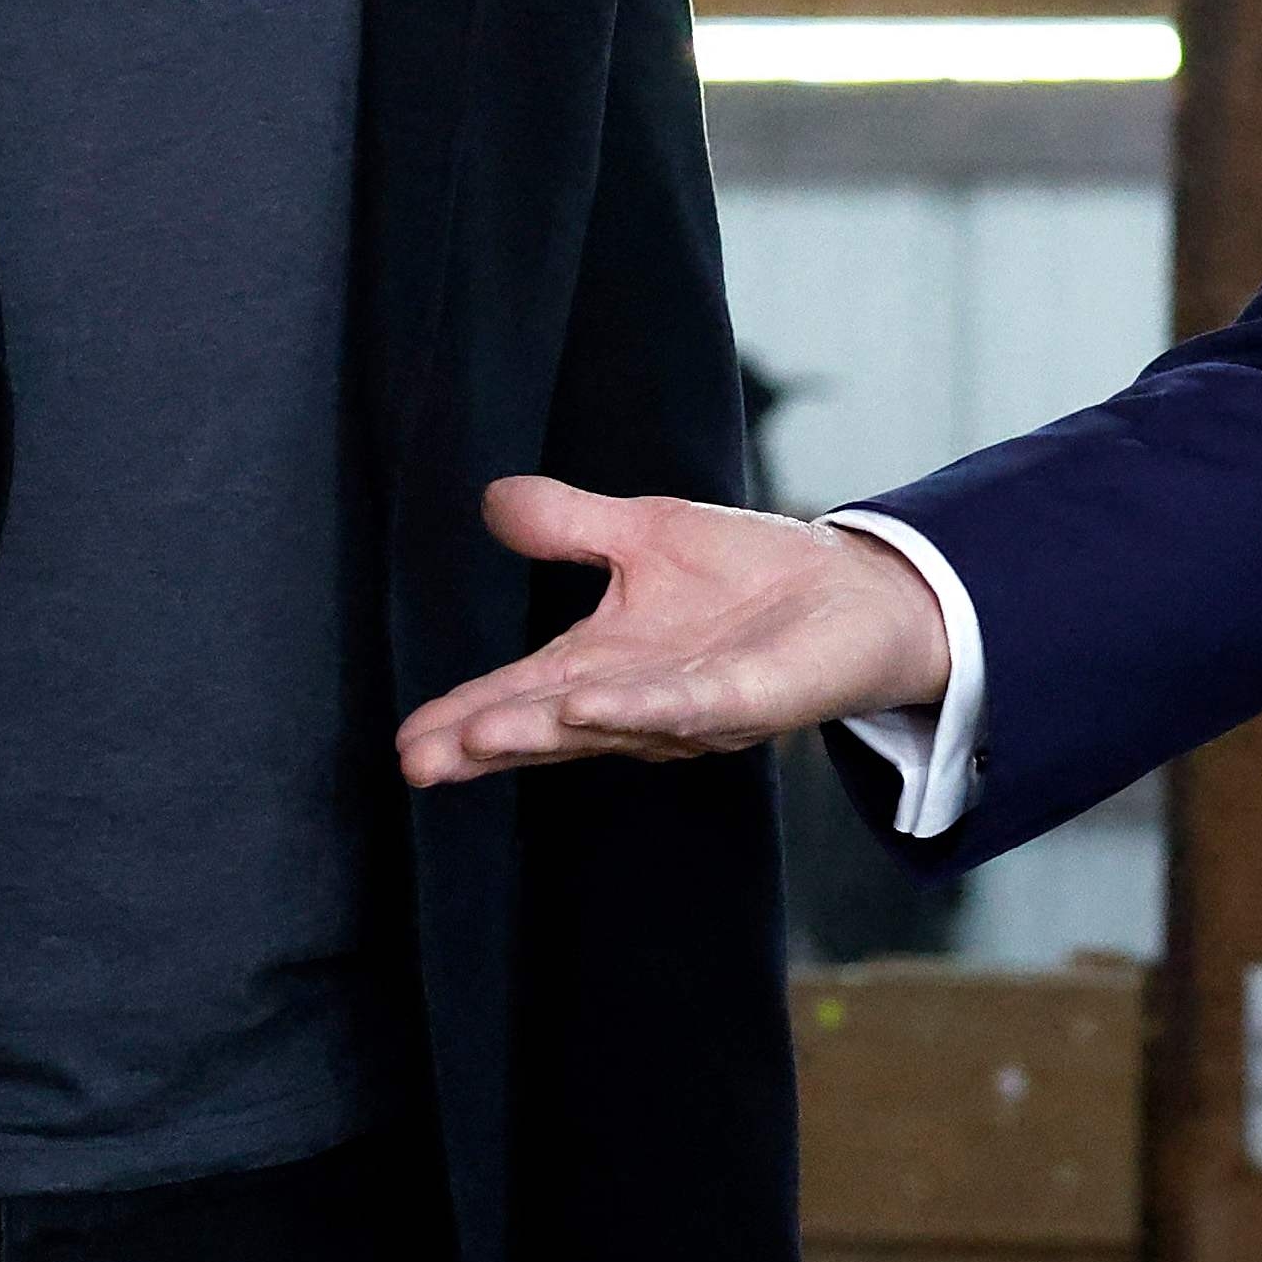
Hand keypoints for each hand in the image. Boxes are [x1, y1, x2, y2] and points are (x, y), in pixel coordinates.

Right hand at [395, 477, 950, 785]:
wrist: (854, 590)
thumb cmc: (749, 574)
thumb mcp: (645, 535)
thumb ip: (570, 526)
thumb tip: (491, 500)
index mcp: (606, 665)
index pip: (523, 696)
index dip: (465, 718)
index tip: (407, 743)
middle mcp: (639, 701)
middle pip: (550, 730)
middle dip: (487, 743)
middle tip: (419, 762)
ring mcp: (693, 709)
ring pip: (609, 726)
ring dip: (544, 733)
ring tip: (478, 738)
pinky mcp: (750, 700)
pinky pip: (689, 708)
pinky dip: (639, 709)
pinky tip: (586, 707)